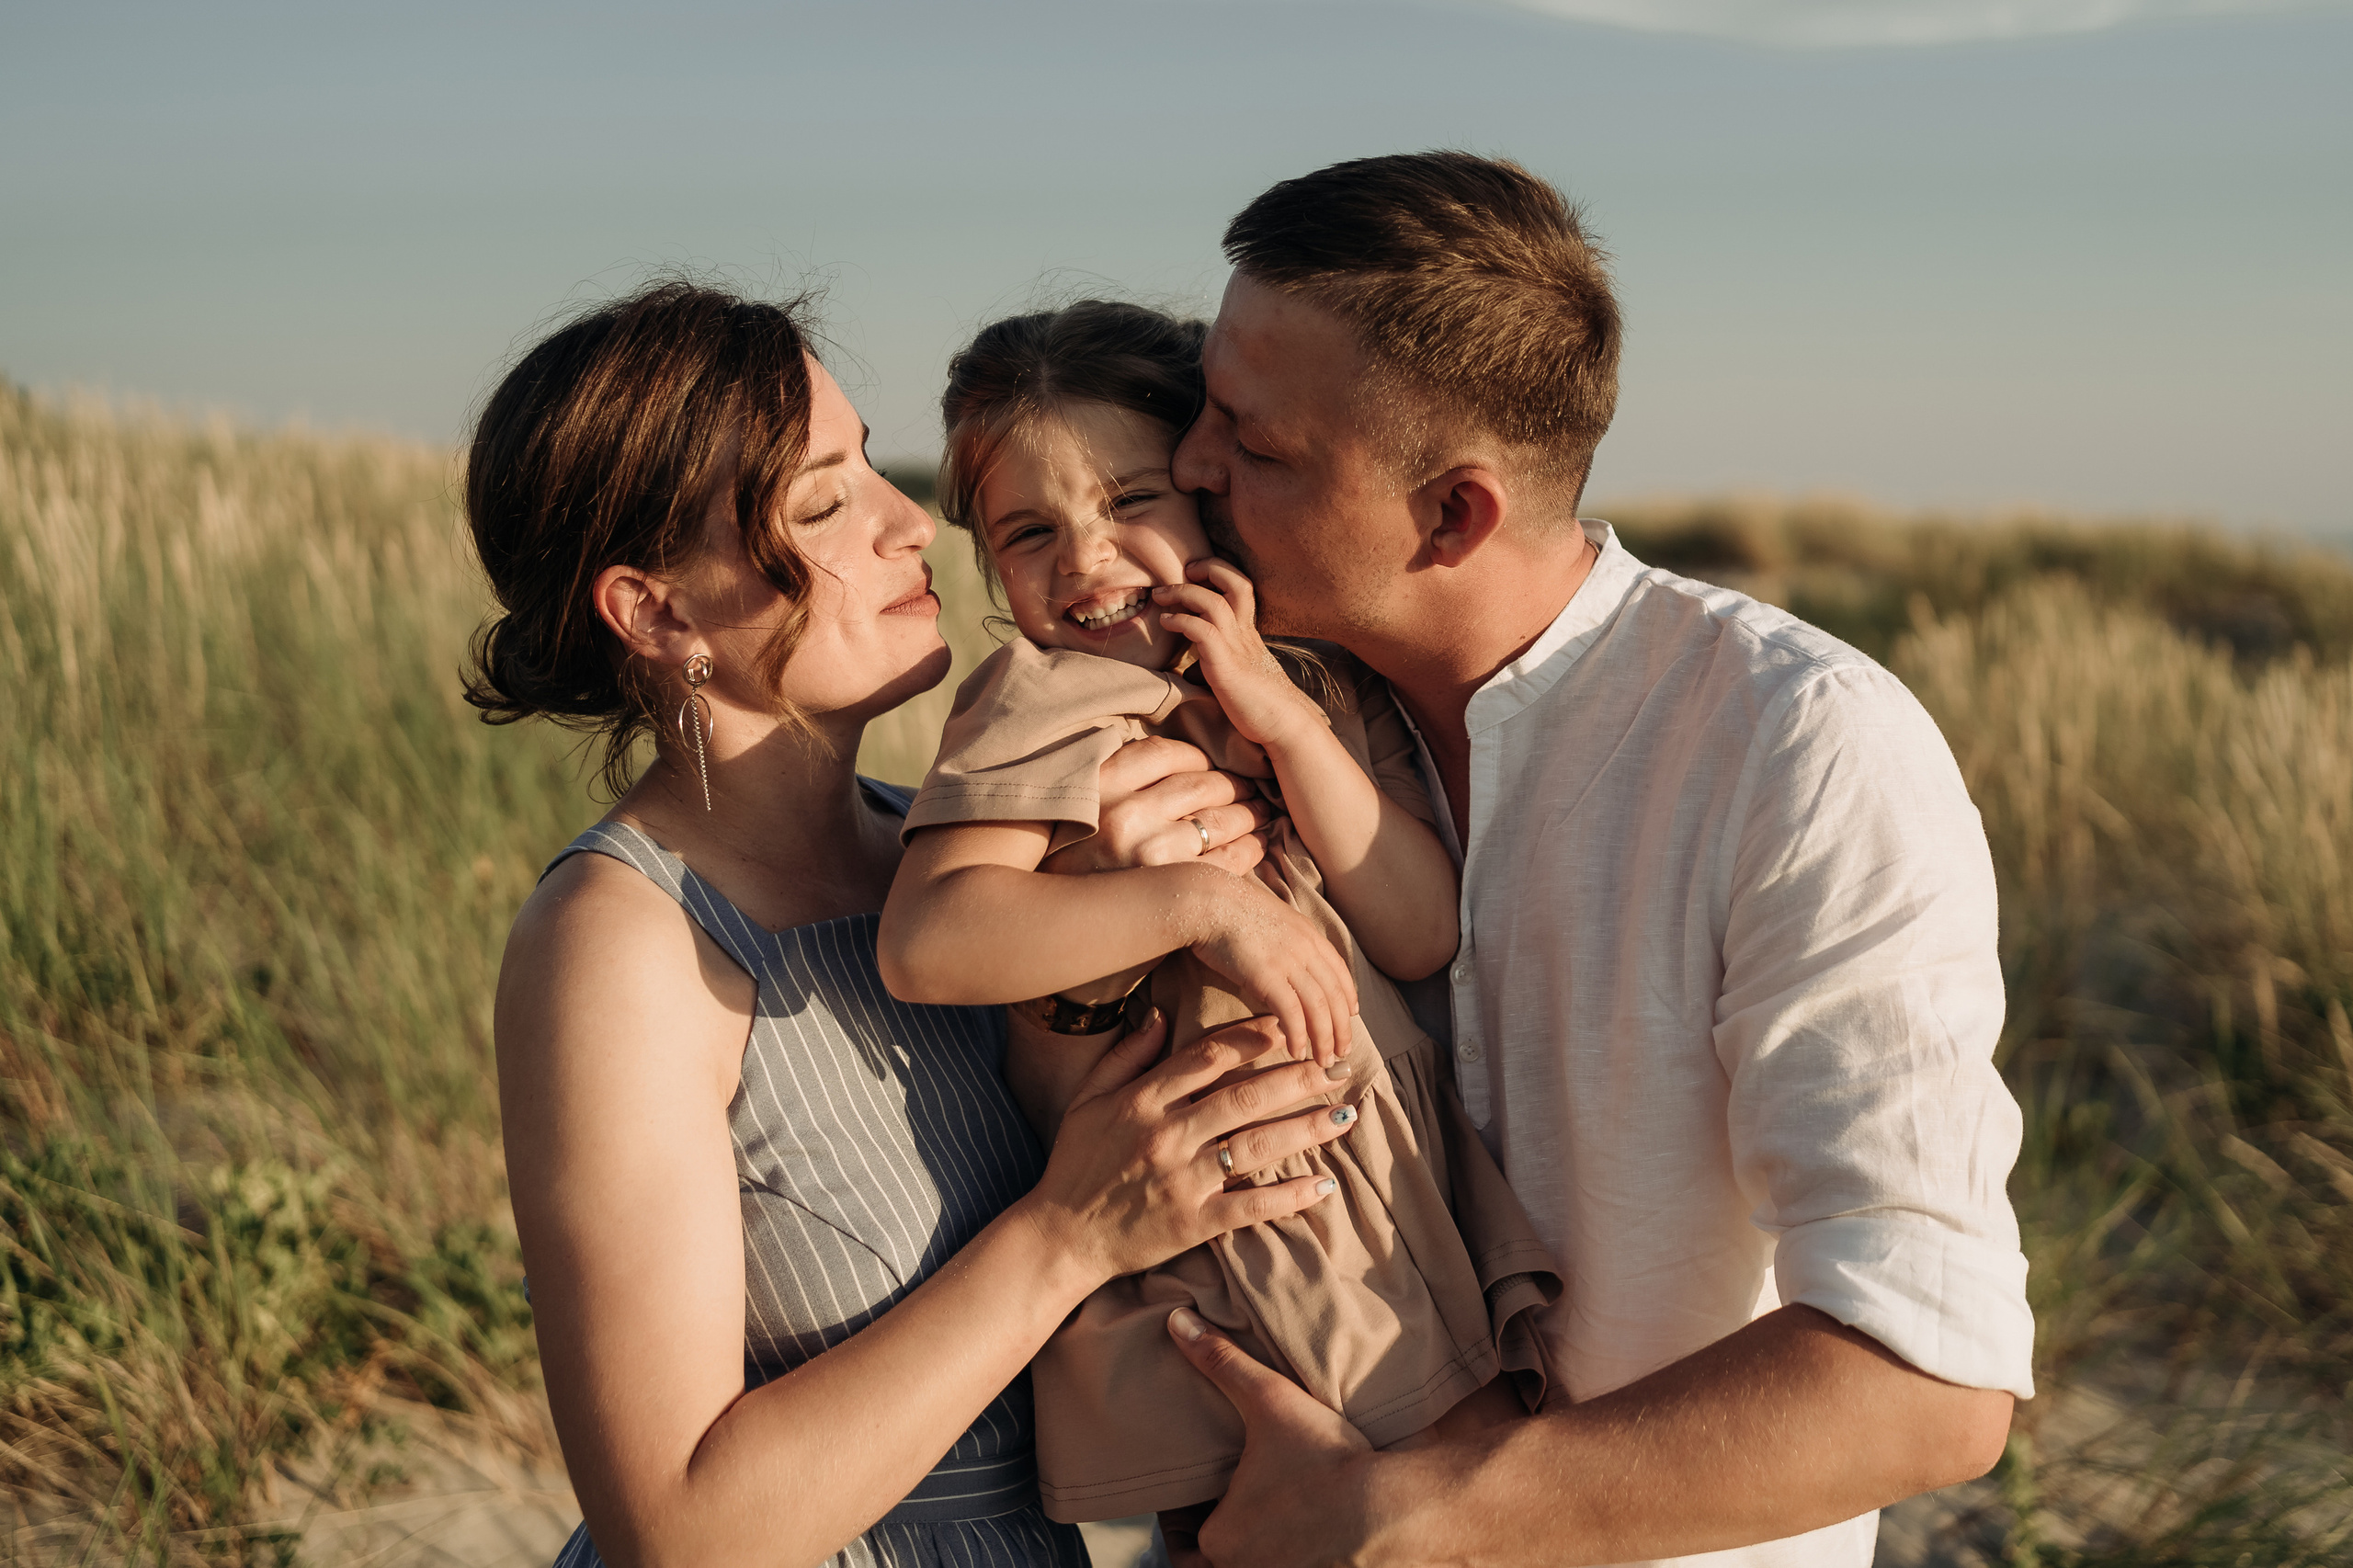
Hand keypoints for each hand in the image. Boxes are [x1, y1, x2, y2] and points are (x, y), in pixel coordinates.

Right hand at [1022, 1011, 1359, 1283]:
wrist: (1060, 1237)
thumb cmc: (1075, 1164)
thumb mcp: (1088, 1100)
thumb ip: (1126, 1055)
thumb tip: (1162, 1014)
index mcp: (1143, 1100)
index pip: (1210, 1057)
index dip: (1255, 1037)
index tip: (1291, 1026)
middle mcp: (1167, 1135)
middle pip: (1245, 1096)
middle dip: (1298, 1078)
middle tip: (1337, 1066)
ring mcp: (1182, 1181)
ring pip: (1256, 1146)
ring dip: (1306, 1128)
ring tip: (1345, 1115)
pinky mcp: (1193, 1223)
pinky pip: (1251, 1207)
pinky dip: (1289, 1197)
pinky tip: (1323, 1185)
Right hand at [1045, 735, 1274, 876]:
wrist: (1052, 928)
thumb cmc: (1067, 866)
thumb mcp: (1077, 811)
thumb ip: (1114, 781)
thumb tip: (1170, 760)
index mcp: (1099, 784)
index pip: (1164, 753)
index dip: (1197, 758)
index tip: (1209, 769)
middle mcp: (1123, 813)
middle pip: (1201, 784)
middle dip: (1233, 785)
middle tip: (1250, 789)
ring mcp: (1149, 852)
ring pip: (1221, 819)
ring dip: (1248, 813)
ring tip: (1258, 813)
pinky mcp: (1174, 887)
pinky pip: (1229, 859)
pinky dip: (1250, 848)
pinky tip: (1255, 845)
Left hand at [1153, 560, 1324, 752]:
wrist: (1285, 726)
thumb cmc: (1260, 705)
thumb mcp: (1239, 675)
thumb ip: (1217, 664)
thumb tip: (1190, 670)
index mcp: (1249, 633)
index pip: (1240, 587)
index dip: (1219, 572)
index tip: (1194, 573)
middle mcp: (1245, 633)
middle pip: (1235, 582)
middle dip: (1207, 568)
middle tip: (1183, 571)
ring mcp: (1237, 648)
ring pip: (1213, 602)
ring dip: (1183, 592)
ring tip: (1161, 595)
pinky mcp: (1227, 667)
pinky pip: (1203, 631)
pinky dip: (1181, 621)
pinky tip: (1167, 622)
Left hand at [1165, 1305, 1380, 1567]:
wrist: (1398, 1510)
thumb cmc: (1328, 1462)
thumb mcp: (1271, 1402)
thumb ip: (1222, 1363)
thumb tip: (1178, 1322)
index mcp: (1219, 1541)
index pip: (1184, 1536)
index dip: (1186, 1515)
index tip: (1197, 1497)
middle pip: (1213, 1563)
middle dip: (1220, 1536)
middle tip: (1231, 1510)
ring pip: (1254, 1567)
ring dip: (1255, 1550)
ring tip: (1268, 1521)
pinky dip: (1294, 1557)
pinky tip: (1310, 1539)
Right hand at [1188, 881, 1357, 1066]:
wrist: (1205, 898)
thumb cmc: (1227, 908)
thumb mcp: (1269, 917)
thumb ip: (1284, 938)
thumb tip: (1283, 958)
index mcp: (1307, 932)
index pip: (1339, 970)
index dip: (1349, 996)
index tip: (1352, 1016)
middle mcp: (1305, 947)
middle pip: (1335, 995)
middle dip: (1342, 1027)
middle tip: (1342, 1052)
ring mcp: (1289, 961)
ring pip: (1319, 1008)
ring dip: (1324, 1038)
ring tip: (1324, 1060)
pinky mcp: (1267, 976)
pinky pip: (1292, 1013)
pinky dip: (1299, 1035)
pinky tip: (1298, 1052)